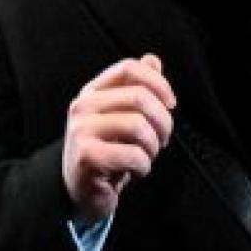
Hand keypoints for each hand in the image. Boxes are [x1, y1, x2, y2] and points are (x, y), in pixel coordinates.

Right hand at [62, 54, 175, 220]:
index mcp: (93, 91)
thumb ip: (136, 87)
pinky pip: (132, 155)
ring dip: (153, 146)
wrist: (80, 190)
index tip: (170, 103)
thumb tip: (152, 60)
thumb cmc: (105, 151)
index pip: (129, 68)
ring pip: (138, 126)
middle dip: (163, 121)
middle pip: (139, 96)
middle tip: (162, 138)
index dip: (157, 82)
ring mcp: (82, 130)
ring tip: (147, 155)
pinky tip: (136, 170)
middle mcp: (83, 106)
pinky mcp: (86, 156)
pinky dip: (144, 166)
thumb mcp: (120, 116)